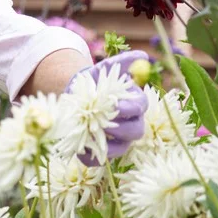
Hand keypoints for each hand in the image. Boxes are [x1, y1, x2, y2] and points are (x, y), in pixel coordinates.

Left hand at [68, 50, 150, 164]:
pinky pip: (99, 160)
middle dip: (121, 128)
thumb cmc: (94, 83)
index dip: (130, 107)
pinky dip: (89, 156)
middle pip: (136, 131)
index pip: (141, 107)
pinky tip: (79, 149)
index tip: (116, 104)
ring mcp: (118, 141)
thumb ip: (122, 63)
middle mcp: (131, 124)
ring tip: (90, 134)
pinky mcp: (101, 153)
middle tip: (104, 122)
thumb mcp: (105, 70)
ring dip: (106, 144)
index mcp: (134, 103)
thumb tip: (141, 56)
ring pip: (121, 149)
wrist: (75, 97)